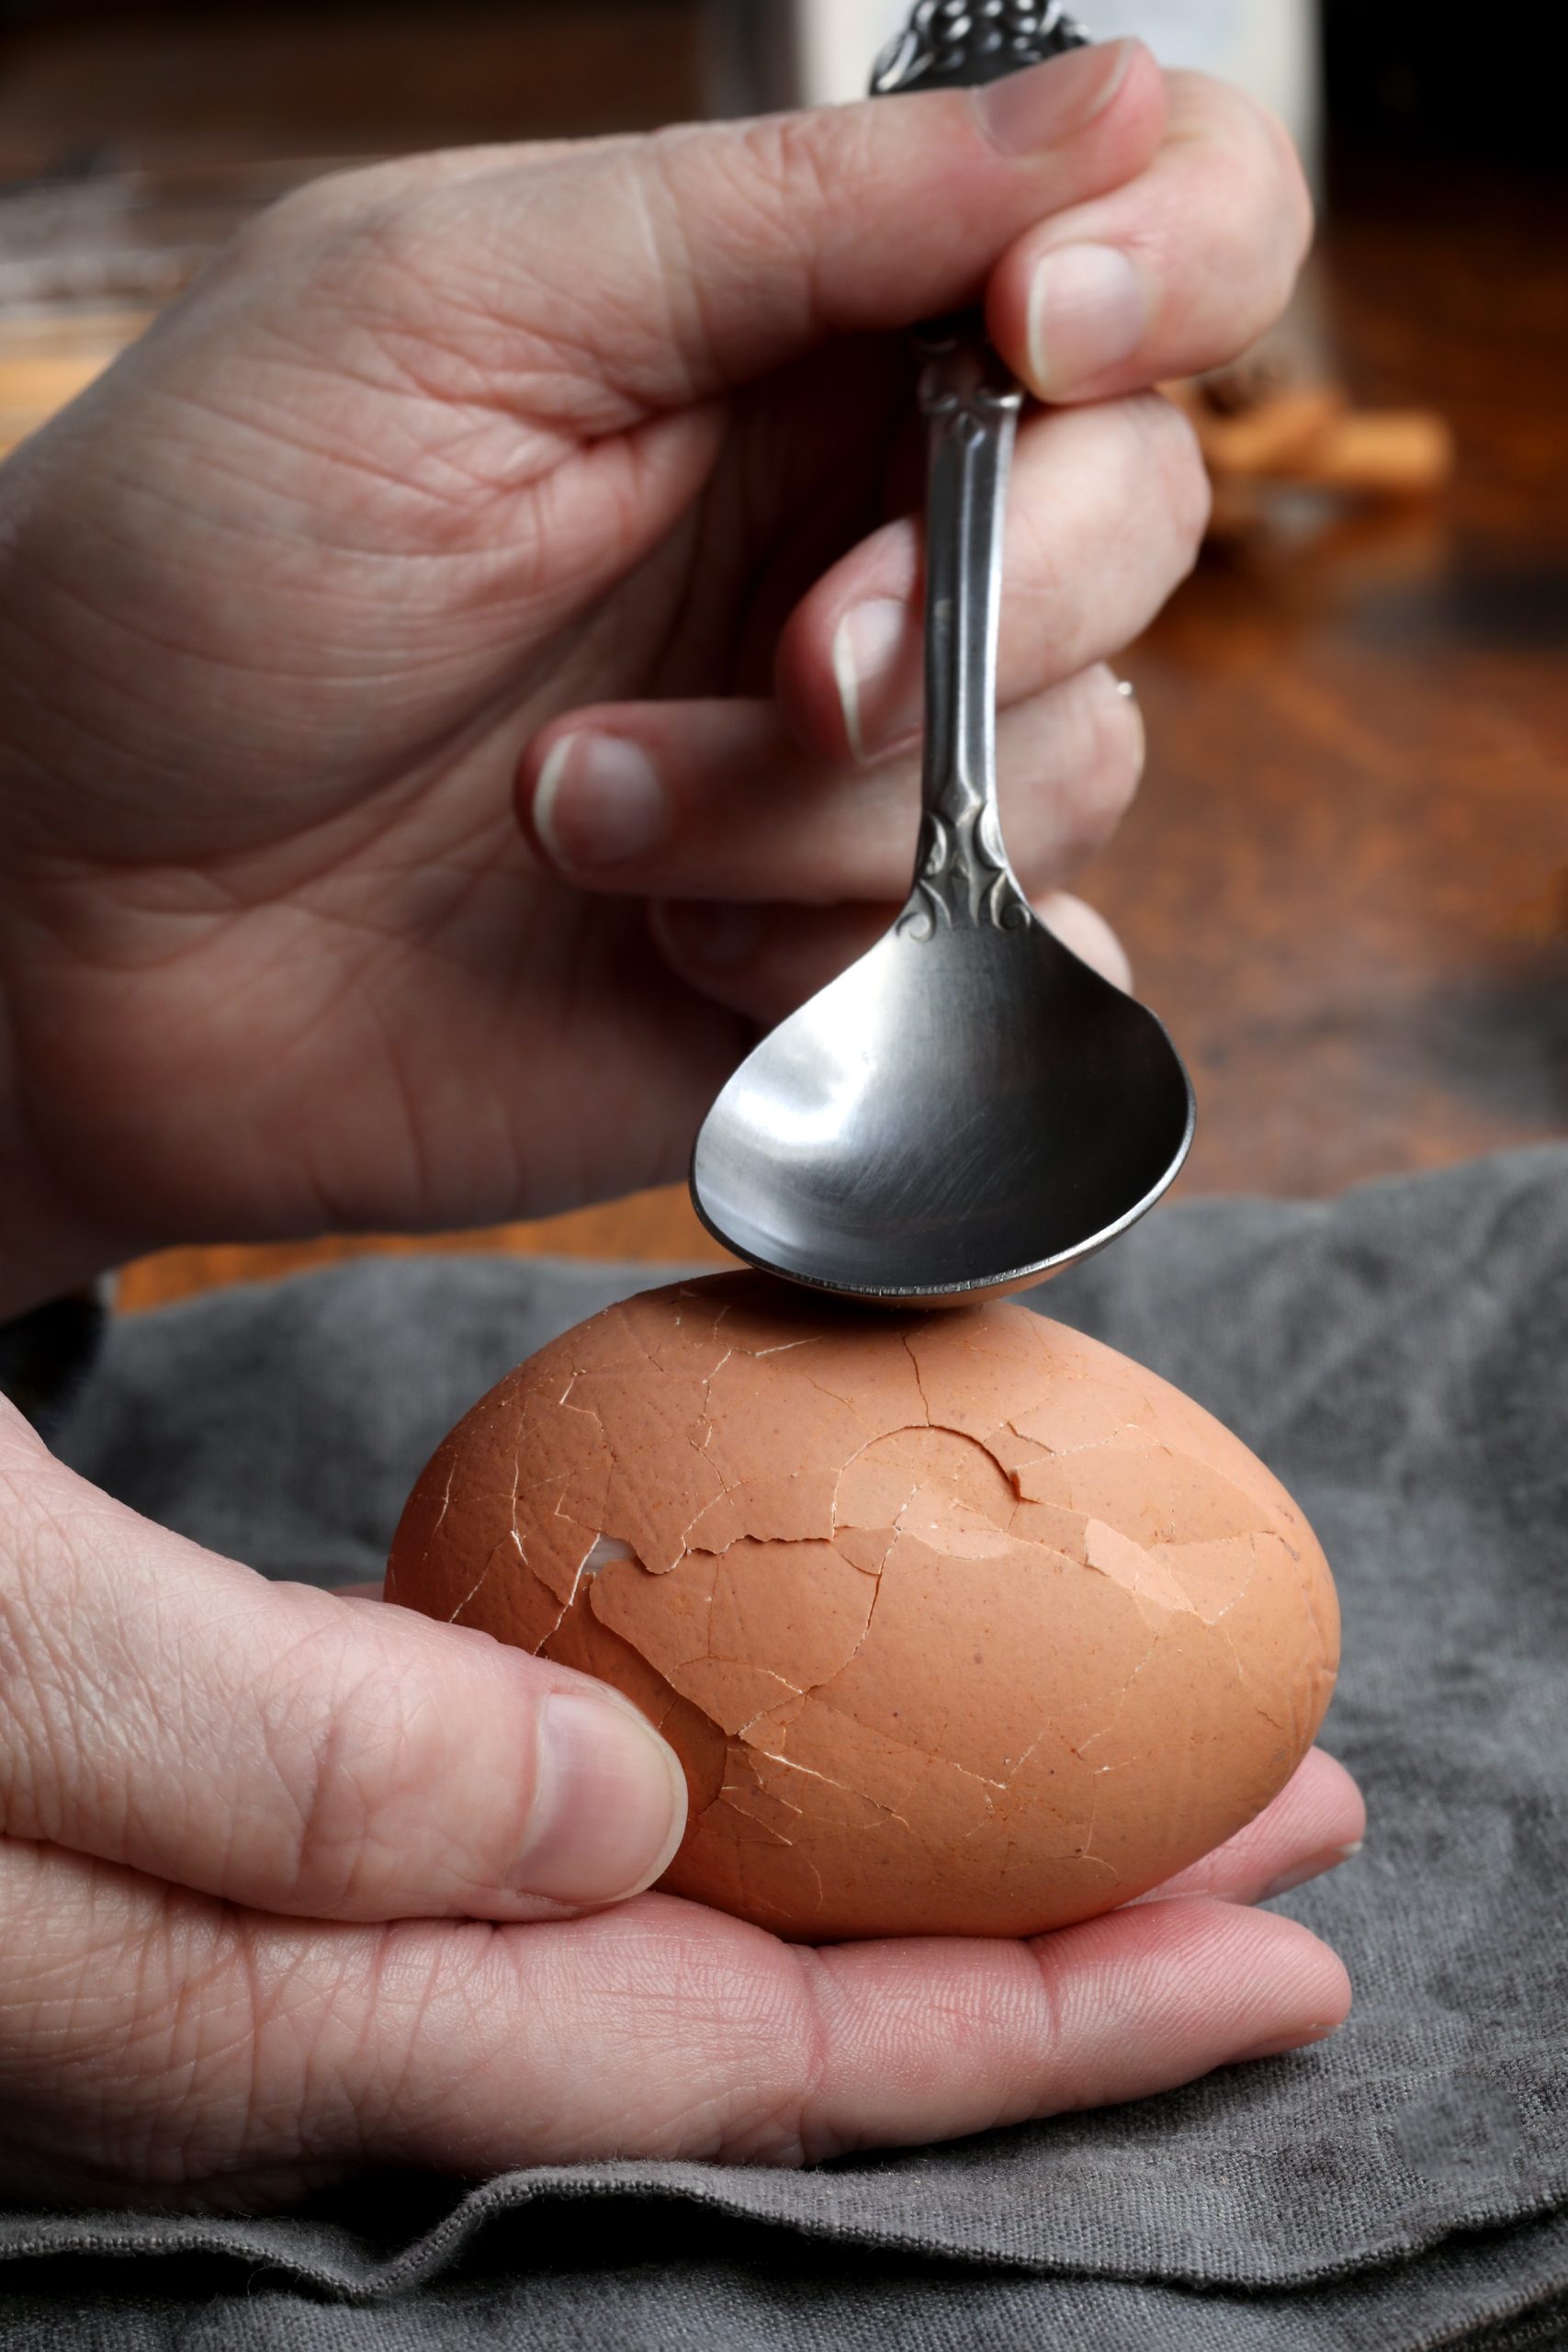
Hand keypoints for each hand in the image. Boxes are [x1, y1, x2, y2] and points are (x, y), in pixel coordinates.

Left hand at [0, 42, 1309, 1310]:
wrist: (64, 928)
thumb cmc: (194, 584)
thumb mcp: (443, 315)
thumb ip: (779, 220)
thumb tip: (1100, 110)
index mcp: (781, 331)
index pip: (1132, 233)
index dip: (1171, 262)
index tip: (1045, 334)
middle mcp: (854, 534)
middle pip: (1143, 515)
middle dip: (981, 604)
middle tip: (784, 667)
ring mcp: (855, 766)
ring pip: (1075, 765)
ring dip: (827, 819)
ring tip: (581, 822)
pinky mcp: (833, 964)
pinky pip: (1020, 971)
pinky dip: (875, 974)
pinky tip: (681, 962)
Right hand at [0, 1403, 1359, 2206]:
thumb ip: (269, 1759)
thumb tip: (610, 1823)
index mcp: (262, 1988)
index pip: (728, 2053)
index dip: (1027, 2012)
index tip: (1267, 1933)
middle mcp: (309, 1984)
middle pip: (760, 2011)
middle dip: (1052, 1937)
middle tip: (1291, 1836)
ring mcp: (297, 1901)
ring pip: (689, 1928)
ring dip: (927, 1851)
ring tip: (1136, 1781)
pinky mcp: (281, 1800)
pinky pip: (580, 1832)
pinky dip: (756, 1790)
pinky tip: (826, 1728)